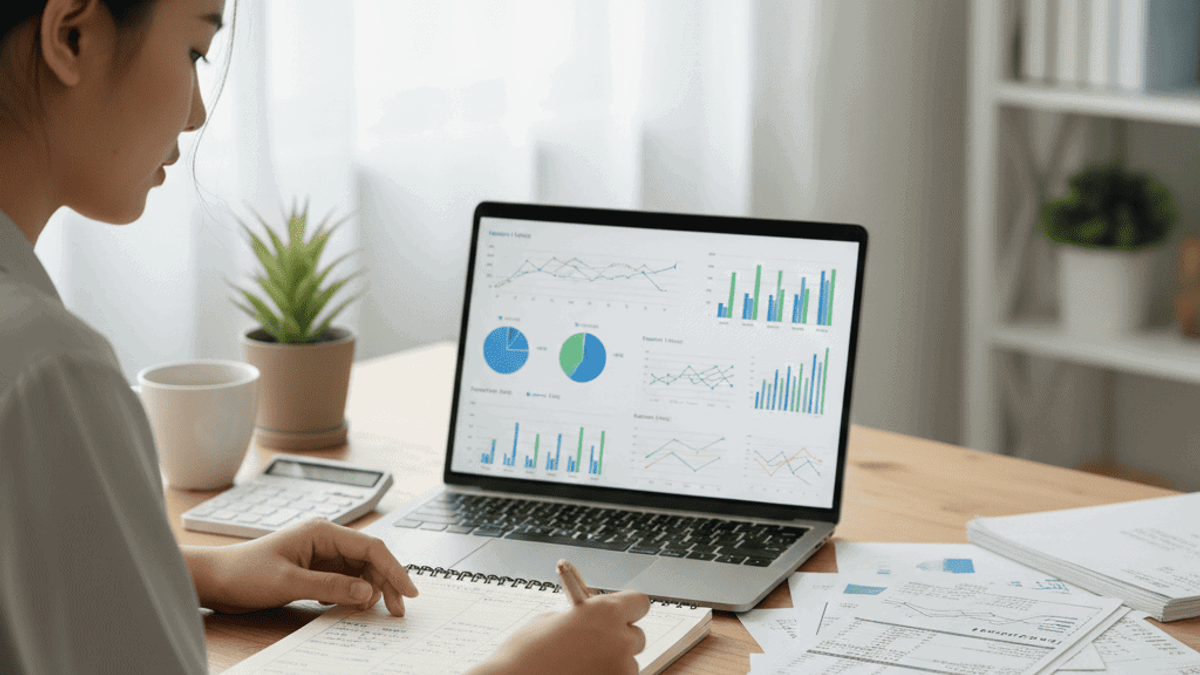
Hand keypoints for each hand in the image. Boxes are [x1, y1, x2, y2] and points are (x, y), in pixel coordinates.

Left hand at [182, 517, 417, 614]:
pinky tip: (349, 607)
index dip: (394, 569)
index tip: (409, 592)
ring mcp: (321, 553)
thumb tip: (366, 592)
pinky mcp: (315, 568)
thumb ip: (331, 586)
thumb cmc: (244, 573)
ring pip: (360, 571)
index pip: (371, 548)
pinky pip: (345, 580)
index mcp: (323, 531)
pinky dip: (352, 594)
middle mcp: (326, 538)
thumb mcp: (289, 582)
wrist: (216, 579)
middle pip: (370, 560)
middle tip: (396, 610)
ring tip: (370, 612)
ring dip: (369, 591)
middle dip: (385, 584)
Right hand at [467, 590, 650, 674]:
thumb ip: (581, 616)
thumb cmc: (525, 653)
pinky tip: (580, 674)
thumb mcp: (552, 620)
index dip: (628, 608)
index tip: (620, 614)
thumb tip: (594, 618)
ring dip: (611, 663)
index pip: (639, 602)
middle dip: (619, 639)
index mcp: (605, 611)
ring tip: (579, 666)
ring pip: (628, 663)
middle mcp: (619, 639)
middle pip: (637, 636)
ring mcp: (622, 669)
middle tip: (594, 645)